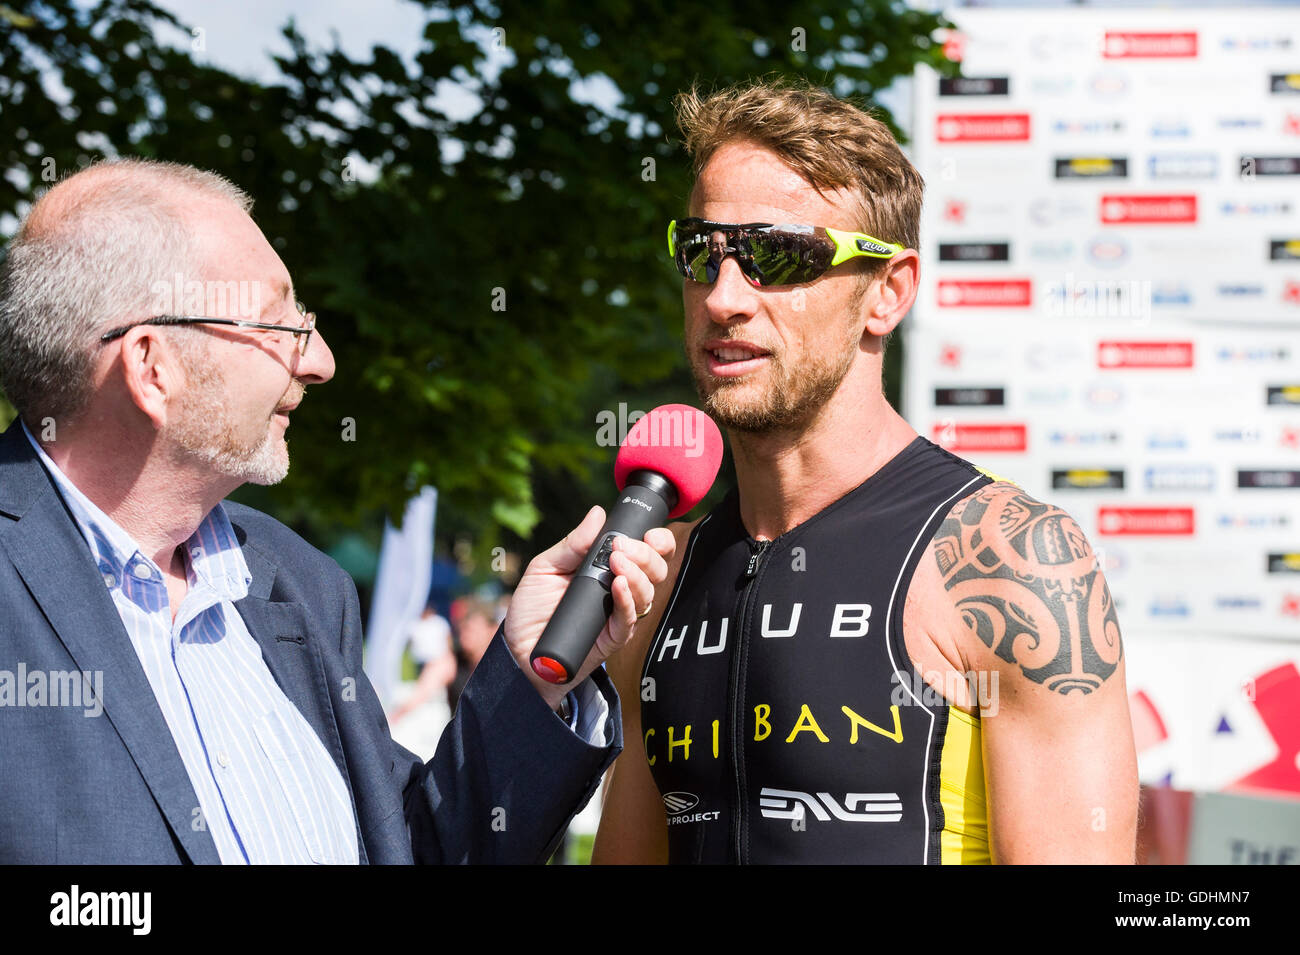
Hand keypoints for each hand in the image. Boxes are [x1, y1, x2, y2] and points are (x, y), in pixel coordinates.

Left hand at [504, 506, 674, 710]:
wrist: (519, 651)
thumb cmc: (532, 608)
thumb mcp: (545, 567)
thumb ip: (573, 544)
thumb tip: (598, 513)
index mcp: (608, 569)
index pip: (647, 553)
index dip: (657, 542)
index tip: (649, 534)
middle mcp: (620, 589)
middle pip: (655, 570)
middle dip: (646, 555)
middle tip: (621, 548)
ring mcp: (618, 614)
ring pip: (648, 592)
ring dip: (637, 574)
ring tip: (616, 564)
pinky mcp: (612, 637)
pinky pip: (629, 618)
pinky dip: (628, 600)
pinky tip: (619, 586)